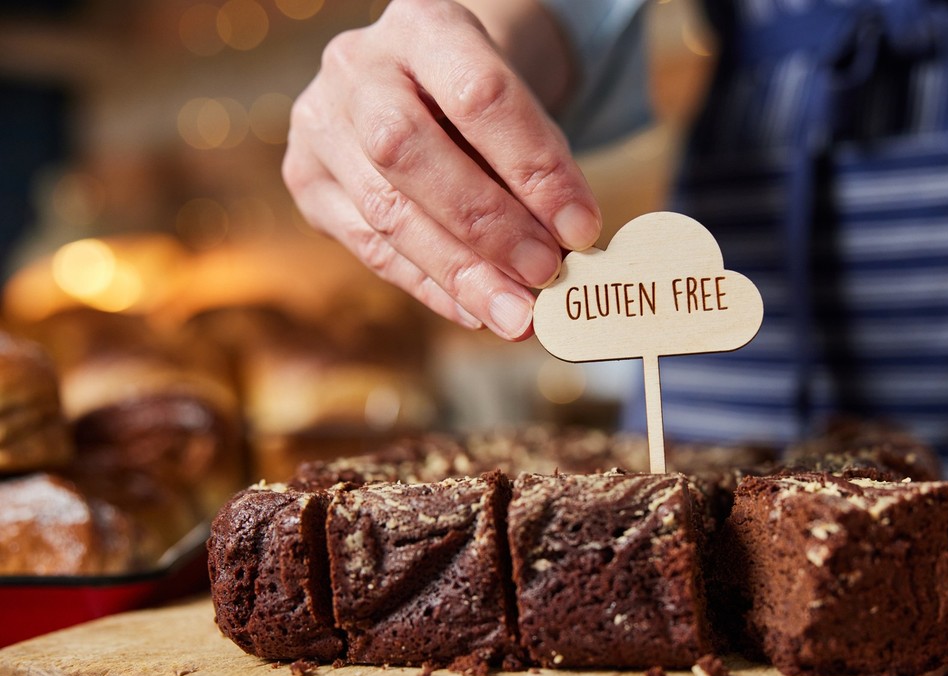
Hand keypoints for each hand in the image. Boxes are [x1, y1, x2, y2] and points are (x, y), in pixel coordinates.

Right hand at [283, 0, 602, 339]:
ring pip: (386, 212)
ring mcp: (320, 123)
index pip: (479, 95)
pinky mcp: (307, 181)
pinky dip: (431, 287)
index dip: (534, 168)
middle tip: (544, 274)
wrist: (421, 84)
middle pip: (409, 152)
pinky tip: (475, 312)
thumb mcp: (518, 106)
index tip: (581, 228)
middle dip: (487, 225)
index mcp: (422, 24)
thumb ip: (538, 167)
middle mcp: (357, 66)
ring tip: (518, 315)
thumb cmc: (484, 103)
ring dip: (461, 274)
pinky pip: (370, 248)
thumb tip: (568, 252)